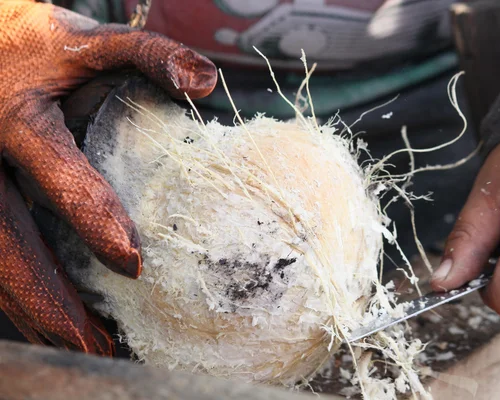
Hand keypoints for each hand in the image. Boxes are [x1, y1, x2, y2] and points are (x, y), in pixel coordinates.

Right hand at [0, 1, 215, 353]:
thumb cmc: (31, 45)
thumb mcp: (84, 42)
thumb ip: (144, 55)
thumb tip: (205, 80)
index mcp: (18, 122)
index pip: (58, 176)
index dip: (95, 220)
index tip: (132, 264)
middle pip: (10, 246)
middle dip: (52, 301)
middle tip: (95, 345)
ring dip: (35, 312)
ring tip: (81, 348)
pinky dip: (20, 292)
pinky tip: (49, 319)